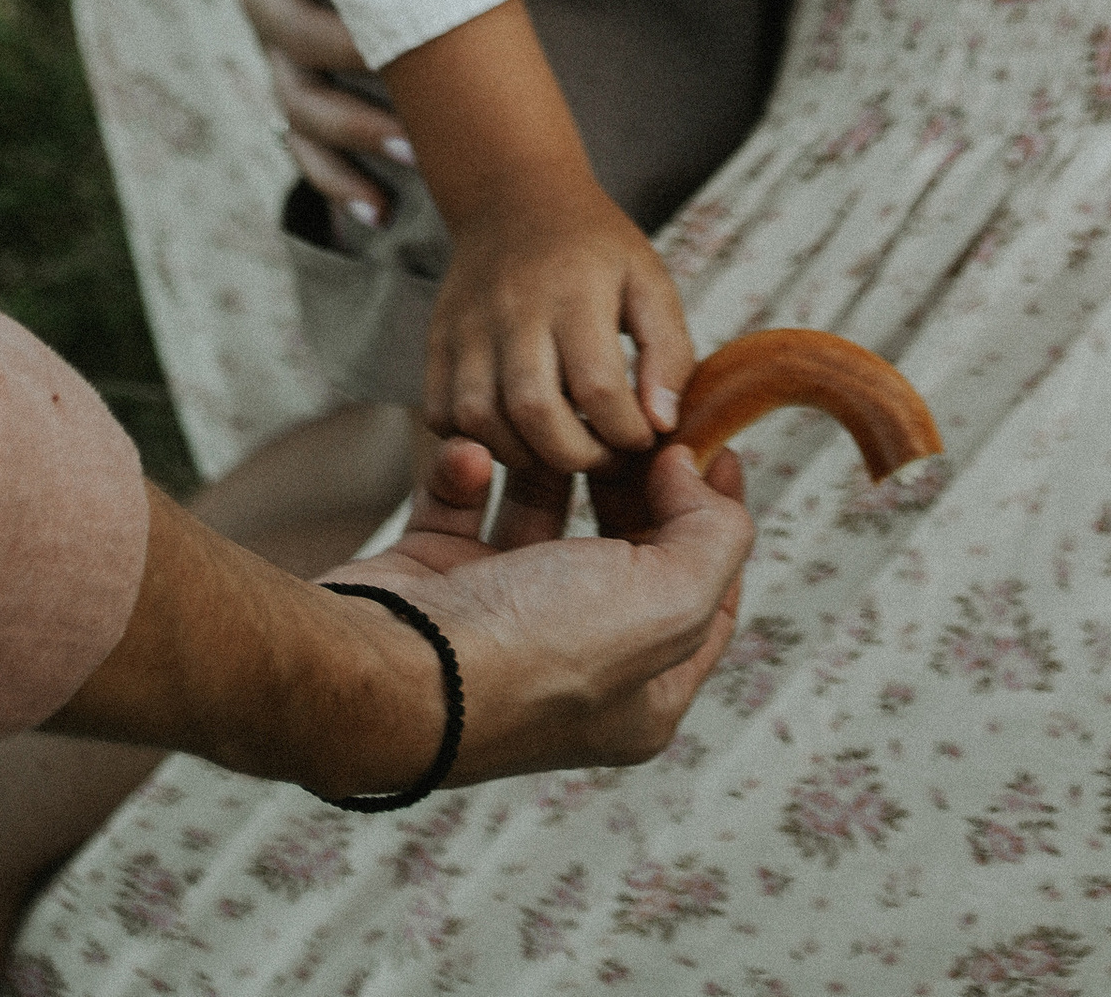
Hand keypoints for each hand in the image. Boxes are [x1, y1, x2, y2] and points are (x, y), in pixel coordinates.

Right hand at [239, 0, 411, 222]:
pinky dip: (341, 184)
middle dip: (349, 58)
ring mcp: (281, 55)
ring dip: (354, 136)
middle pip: (289, 34)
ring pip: (298, 105)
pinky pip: (304, 151)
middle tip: (409, 85)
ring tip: (413, 158)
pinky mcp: (299, 98)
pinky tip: (381, 210)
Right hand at [351, 428, 752, 781]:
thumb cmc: (534, 652)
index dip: (718, 516)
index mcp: (644, 692)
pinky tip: (474, 452)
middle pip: (626, 546)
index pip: (710, 594)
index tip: (711, 442)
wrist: (392, 671)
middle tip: (631, 418)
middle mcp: (576, 660)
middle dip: (632, 476)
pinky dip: (469, 470)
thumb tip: (692, 474)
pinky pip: (465, 504)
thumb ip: (713, 537)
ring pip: (543, 514)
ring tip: (554, 418)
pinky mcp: (439, 581)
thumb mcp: (667, 603)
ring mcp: (501, 619)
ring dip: (548, 460)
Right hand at [425, 175, 695, 479]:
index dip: (628, 432)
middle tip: (601, 454)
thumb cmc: (591, 247)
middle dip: (576, 455)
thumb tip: (661, 423)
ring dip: (524, 454)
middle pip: (534, 411)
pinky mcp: (438, 339)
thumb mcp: (649, 280)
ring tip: (558, 446)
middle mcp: (515, 307)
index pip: (600, 388)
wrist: (516, 196)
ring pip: (480, 418)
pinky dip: (475, 441)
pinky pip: (440, 413)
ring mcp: (468, 324)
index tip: (642, 434)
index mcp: (576, 291)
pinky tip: (513, 432)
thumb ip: (669, 352)